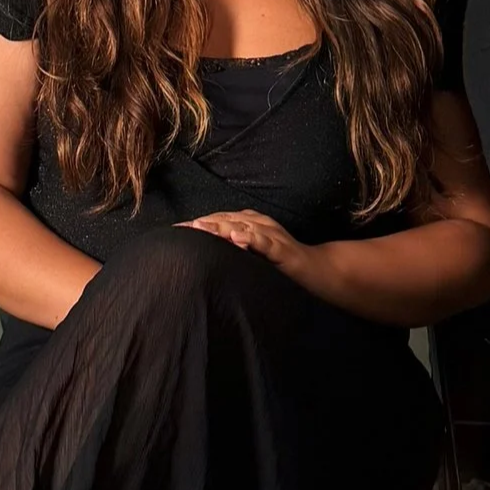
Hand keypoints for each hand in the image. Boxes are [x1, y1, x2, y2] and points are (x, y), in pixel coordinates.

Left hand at [178, 211, 322, 287]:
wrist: (316, 270)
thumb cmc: (281, 263)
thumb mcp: (252, 254)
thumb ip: (232, 250)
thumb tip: (204, 254)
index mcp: (249, 223)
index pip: (218, 220)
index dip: (196, 224)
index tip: (174, 230)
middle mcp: (258, 223)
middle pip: (225, 219)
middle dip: (202, 223)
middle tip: (179, 228)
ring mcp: (271, 234)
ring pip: (241, 226)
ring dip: (220, 225)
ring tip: (200, 227)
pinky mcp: (282, 249)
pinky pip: (265, 242)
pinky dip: (251, 238)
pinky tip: (237, 238)